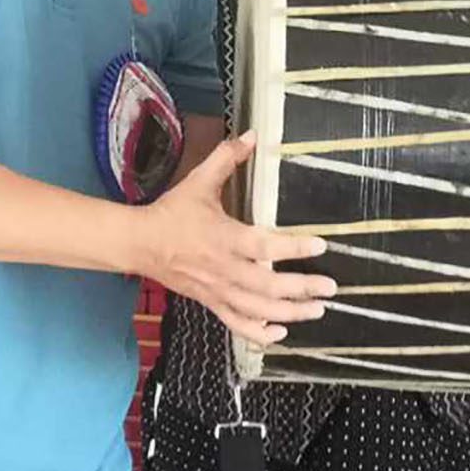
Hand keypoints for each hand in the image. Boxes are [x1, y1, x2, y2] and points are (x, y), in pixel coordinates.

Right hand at [138, 132, 336, 347]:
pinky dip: (258, 332)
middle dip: (302, 289)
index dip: (294, 247)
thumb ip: (226, 158)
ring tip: (317, 310)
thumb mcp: (199, 181)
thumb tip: (251, 136)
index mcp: (224, 237)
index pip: (264, 246)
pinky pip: (236, 323)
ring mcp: (217, 289)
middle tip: (330, 287)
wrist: (139, 242)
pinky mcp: (210, 302)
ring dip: (290, 313)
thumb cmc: (171, 213)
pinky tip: (279, 333)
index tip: (321, 245)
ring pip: (257, 309)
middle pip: (267, 285)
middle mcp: (224, 268)